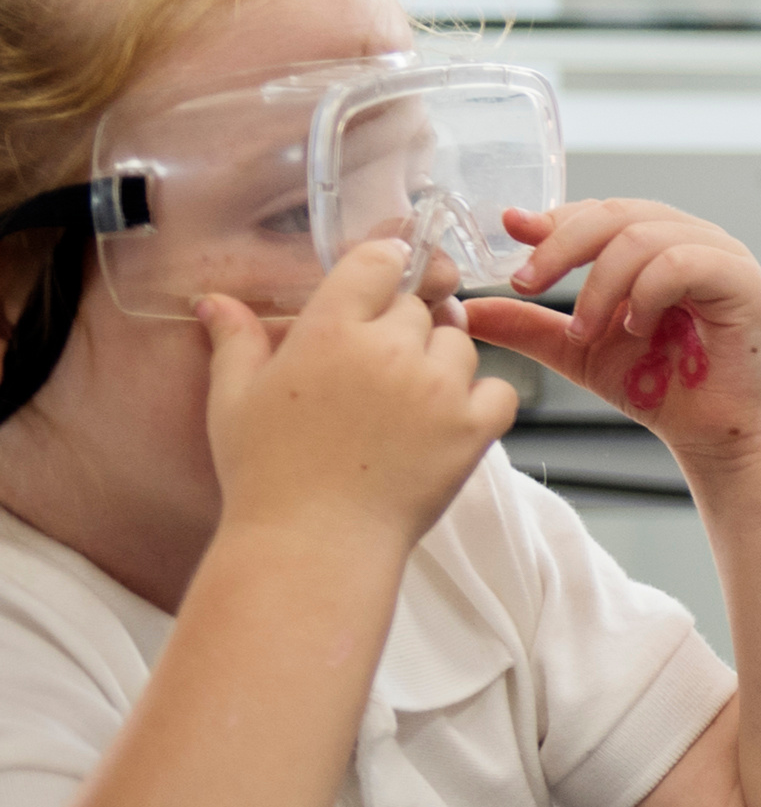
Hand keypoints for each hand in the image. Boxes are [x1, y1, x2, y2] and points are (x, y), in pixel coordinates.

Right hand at [200, 235, 513, 564]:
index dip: (385, 267)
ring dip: (441, 362)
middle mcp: (390, 349)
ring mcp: (438, 388)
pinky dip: (482, 400)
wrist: (313, 544)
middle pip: (418, 307)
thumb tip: (214, 299)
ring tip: (405, 402)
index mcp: (330, 331)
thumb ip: (236, 340)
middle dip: (402, 328)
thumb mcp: (235, 399)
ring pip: (460, 344)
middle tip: (379, 369)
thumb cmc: (266, 474)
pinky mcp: (473, 428)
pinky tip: (448, 420)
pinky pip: (500, 391)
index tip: (384, 282)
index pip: (379, 262)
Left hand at [463, 199, 760, 469]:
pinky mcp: (740, 281)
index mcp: (655, 242)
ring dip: (599, 284)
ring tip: (584, 330)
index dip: (552, 219)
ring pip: (641, 235)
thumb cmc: (662, 387)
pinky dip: (645, 294)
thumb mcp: (578, 350)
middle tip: (526, 284)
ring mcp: (720, 254)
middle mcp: (690, 237)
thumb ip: (529, 326)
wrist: (714, 432)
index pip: (596, 211)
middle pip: (613, 213)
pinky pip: (680, 263)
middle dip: (560, 247)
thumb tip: (465, 311)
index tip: (509, 234)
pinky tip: (635, 328)